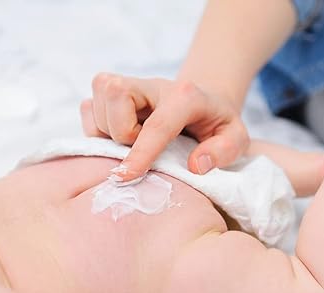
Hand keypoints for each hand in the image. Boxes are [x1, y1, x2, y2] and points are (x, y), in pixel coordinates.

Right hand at [80, 73, 248, 181]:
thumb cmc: (217, 125)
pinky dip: (96, 131)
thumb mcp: (236, 139)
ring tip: (133, 144)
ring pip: (95, 104)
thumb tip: (196, 165)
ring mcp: (129, 86)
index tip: (126, 176)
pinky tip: (120, 139)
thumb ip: (223, 151)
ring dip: (108, 135)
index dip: (141, 152)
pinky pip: (87, 110)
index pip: (158, 123)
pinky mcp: (111, 94)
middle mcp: (152, 85)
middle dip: (120, 134)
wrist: (204, 103)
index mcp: (186, 96)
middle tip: (140, 149)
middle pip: (114, 95)